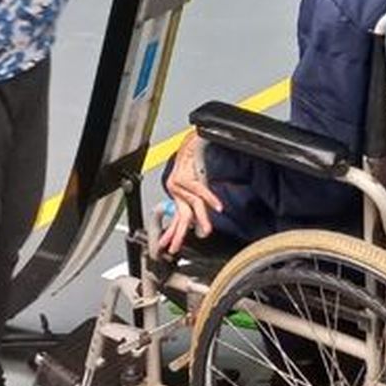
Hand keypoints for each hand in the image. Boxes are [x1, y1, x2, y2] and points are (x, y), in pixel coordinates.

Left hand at [160, 133, 223, 250]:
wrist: (195, 138)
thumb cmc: (196, 156)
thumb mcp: (195, 180)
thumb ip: (196, 198)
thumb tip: (200, 216)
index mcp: (176, 191)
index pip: (175, 217)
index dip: (172, 232)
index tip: (167, 245)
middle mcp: (175, 188)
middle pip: (180, 215)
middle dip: (178, 234)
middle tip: (175, 247)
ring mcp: (179, 183)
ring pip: (193, 205)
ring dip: (202, 219)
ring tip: (207, 231)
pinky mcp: (185, 175)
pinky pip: (200, 190)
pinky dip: (211, 199)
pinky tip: (218, 207)